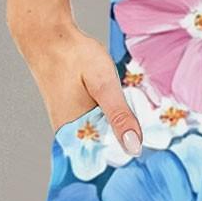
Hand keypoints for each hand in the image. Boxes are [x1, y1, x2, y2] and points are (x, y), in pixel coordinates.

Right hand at [11, 17, 141, 151]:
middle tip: (153, 138)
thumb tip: (133, 148)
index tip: (152, 156)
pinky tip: (122, 113)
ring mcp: (71, 128)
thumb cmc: (72, 56)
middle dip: (129, 146)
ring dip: (121, 133)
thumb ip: (119, 116)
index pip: (108, 163)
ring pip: (104, 140)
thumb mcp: (103, 84)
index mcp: (75, 135)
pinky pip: (98, 129)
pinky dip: (112, 122)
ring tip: (138, 121)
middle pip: (107, 153)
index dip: (130, 160)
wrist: (48, 37)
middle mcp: (70, 137)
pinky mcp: (74, 119)